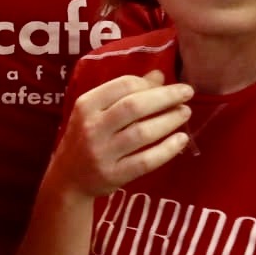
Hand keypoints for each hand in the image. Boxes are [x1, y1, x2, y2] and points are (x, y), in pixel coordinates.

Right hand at [48, 71, 192, 198]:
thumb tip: (159, 75)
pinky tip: (181, 140)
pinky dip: (167, 149)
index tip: (166, 85)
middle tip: (187, 93)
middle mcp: (92, 127)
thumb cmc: (85, 138)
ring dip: (169, 120)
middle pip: (134, 106)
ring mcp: (102, 153)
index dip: (149, 83)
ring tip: (185, 113)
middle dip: (165, 97)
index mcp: (85, 106)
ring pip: (142, 133)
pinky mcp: (114, 175)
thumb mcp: (95, 112)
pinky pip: (146, 161)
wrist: (68, 178)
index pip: (122, 86)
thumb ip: (124, 93)